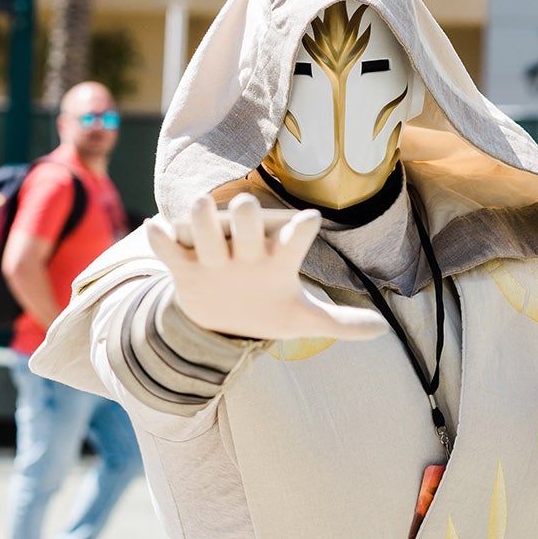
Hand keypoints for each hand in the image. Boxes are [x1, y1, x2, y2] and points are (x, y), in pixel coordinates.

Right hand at [145, 193, 386, 342]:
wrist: (222, 318)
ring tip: (200, 208)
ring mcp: (212, 256)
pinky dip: (161, 240)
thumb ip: (339, 322)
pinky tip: (157, 229)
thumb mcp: (300, 319)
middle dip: (243, 215)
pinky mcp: (183, 267)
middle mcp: (245, 250)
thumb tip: (381, 330)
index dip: (299, 230)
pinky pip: (168, 250)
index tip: (310, 221)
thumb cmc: (266, 308)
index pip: (292, 238)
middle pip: (243, 222)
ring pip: (204, 227)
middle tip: (244, 208)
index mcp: (276, 259)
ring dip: (201, 219)